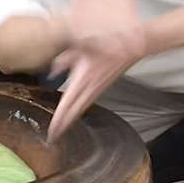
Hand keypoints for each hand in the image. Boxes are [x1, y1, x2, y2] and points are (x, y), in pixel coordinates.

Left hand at [47, 0, 145, 142]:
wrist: (130, 48)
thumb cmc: (106, 44)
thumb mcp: (81, 47)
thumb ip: (65, 60)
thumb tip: (53, 72)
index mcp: (84, 79)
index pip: (69, 103)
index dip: (60, 119)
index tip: (52, 131)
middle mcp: (90, 88)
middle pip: (74, 112)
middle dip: (63, 125)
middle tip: (52, 137)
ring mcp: (97, 89)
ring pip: (81, 109)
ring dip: (70, 120)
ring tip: (60, 129)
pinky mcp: (101, 88)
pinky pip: (87, 103)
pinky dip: (78, 112)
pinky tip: (73, 114)